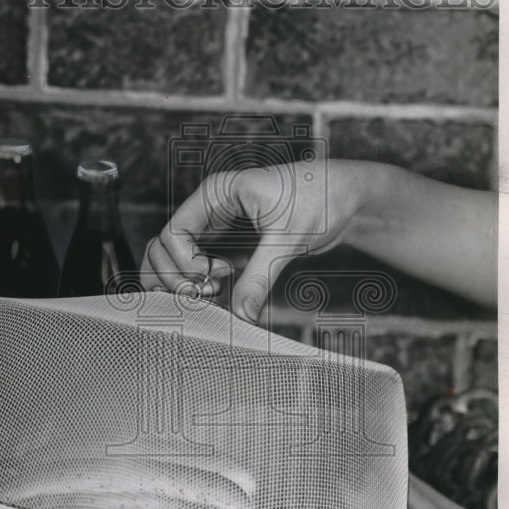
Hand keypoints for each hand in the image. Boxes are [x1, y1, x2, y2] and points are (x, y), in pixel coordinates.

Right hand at [141, 161, 363, 322]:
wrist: (346, 196)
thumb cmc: (320, 199)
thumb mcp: (288, 240)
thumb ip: (260, 277)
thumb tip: (241, 315)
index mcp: (215, 193)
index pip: (172, 234)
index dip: (186, 265)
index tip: (219, 277)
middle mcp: (208, 207)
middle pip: (162, 247)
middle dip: (177, 276)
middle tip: (210, 292)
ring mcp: (213, 223)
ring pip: (172, 256)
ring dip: (181, 281)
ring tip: (213, 293)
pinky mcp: (224, 240)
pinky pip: (193, 261)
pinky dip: (196, 281)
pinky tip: (222, 292)